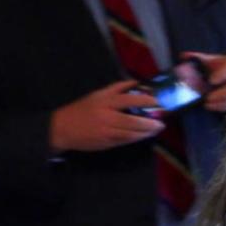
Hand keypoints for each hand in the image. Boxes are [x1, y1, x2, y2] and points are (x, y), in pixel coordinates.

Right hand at [49, 80, 163, 151]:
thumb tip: (135, 83)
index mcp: (104, 101)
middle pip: (132, 120)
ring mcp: (106, 130)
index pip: (128, 99)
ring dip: (146, 132)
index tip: (157, 101)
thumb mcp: (97, 95)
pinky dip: (137, 138)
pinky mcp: (107, 142)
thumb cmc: (83, 109)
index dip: (144, 100)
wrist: (63, 128)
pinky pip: (125, 140)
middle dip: (149, 122)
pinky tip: (144, 136)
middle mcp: (106, 115)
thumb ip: (116, 89)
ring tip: (156, 129)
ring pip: (131, 132)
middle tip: (161, 122)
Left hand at [183, 51, 225, 112]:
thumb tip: (183, 56)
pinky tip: (212, 106)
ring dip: (221, 102)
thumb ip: (199, 58)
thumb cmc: (224, 67)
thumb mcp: (213, 60)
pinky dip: (223, 107)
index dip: (223, 74)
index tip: (211, 80)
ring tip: (207, 103)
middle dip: (222, 93)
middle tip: (208, 97)